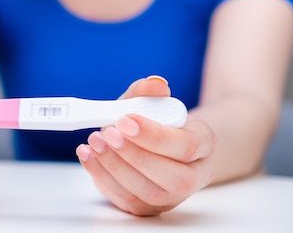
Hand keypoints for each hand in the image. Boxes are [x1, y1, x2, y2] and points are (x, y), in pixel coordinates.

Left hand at [76, 76, 215, 215]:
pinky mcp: (146, 206)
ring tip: (95, 141)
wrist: (154, 145)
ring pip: (149, 193)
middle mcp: (194, 176)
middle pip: (174, 178)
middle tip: (109, 133)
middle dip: (136, 156)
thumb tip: (154, 85)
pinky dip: (101, 175)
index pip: (187, 146)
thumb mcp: (150, 102)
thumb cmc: (155, 122)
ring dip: (116, 166)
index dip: (154, 135)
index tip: (125, 120)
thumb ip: (148, 92)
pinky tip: (88, 154)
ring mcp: (171, 196)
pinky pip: (125, 198)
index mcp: (204, 145)